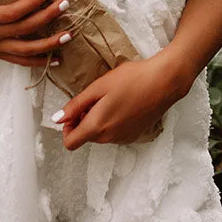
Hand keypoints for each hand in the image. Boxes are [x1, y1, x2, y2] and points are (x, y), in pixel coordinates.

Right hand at [0, 0, 71, 64]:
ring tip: (70, 35)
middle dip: (47, 17)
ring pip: (26, 51)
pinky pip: (21, 61)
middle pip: (24, 29)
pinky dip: (40, 61)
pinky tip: (58, 59)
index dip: (32, 4)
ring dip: (50, 44)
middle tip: (65, 5)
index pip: (12, 12)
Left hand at [55, 54, 189, 149]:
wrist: (164, 82)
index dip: (67, 126)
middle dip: (84, 120)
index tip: (75, 110)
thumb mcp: (99, 87)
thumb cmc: (132, 79)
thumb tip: (57, 119)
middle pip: (86, 137)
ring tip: (112, 98)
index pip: (70, 142)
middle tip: (95, 97)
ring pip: (101, 135)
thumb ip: (76, 105)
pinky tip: (124, 103)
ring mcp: (124, 138)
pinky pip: (115, 133)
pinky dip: (113, 122)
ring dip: (99, 120)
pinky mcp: (135, 135)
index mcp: (97, 127)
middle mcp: (110, 138)